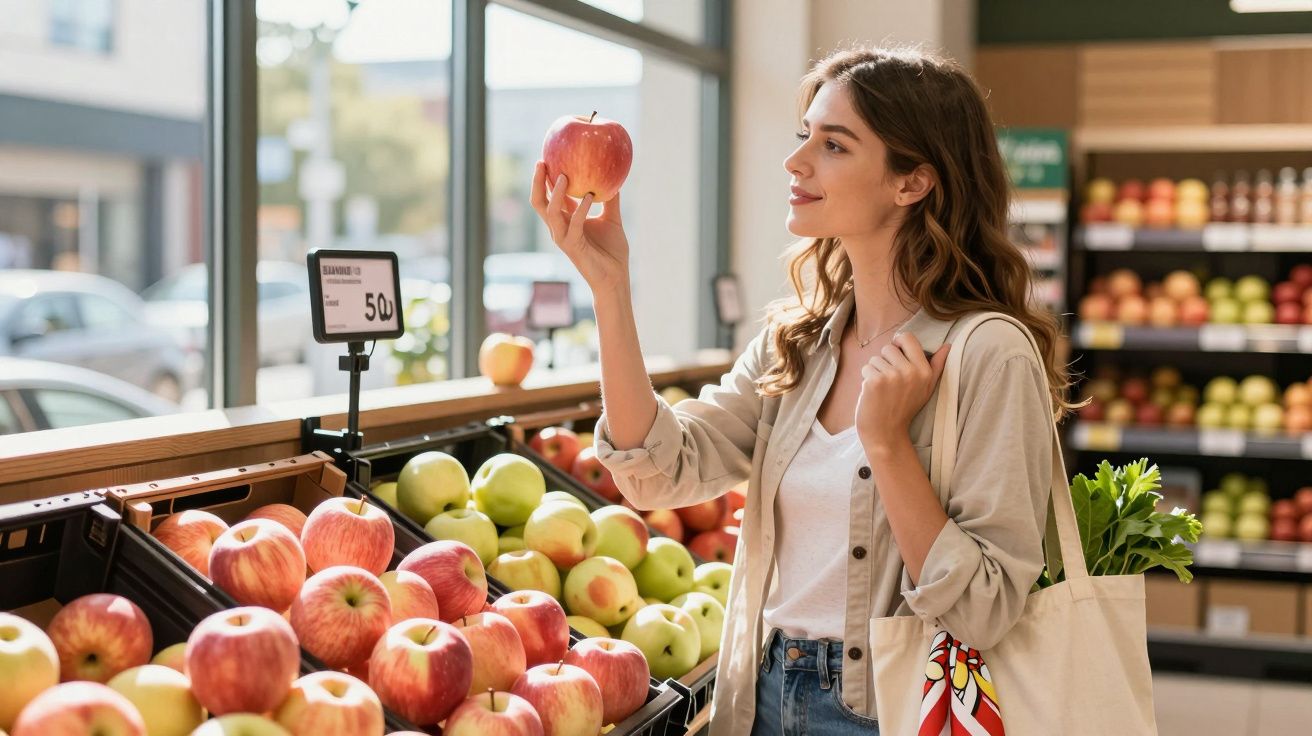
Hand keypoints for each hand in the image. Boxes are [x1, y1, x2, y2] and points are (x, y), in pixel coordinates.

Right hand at [529, 161, 629, 290]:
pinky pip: (573, 224)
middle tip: (541, 161)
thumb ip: (611, 200)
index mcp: (566, 220)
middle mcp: (559, 228)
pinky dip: (580, 209)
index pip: (550, 195)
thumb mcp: (613, 219)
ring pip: (549, 212)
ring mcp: (563, 238)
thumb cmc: (612, 251)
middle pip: (539, 202)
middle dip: (537, 182)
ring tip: (561, 175)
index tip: (549, 155)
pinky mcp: (573, 247)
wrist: (616, 278)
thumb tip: (616, 177)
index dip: (546, 177)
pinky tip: (589, 196)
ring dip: (554, 193)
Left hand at [854, 332, 949, 450]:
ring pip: (875, 359)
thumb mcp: (927, 389)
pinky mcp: (875, 381)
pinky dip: (866, 379)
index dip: (898, 342)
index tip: (895, 353)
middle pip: (888, 348)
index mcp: (924, 371)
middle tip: (889, 381)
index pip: (908, 338)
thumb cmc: (905, 410)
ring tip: (882, 389)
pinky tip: (873, 394)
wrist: (886, 433)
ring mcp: (892, 376)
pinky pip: (866, 368)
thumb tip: (948, 346)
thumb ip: (936, 366)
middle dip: (885, 361)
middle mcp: (910, 372)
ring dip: (874, 371)